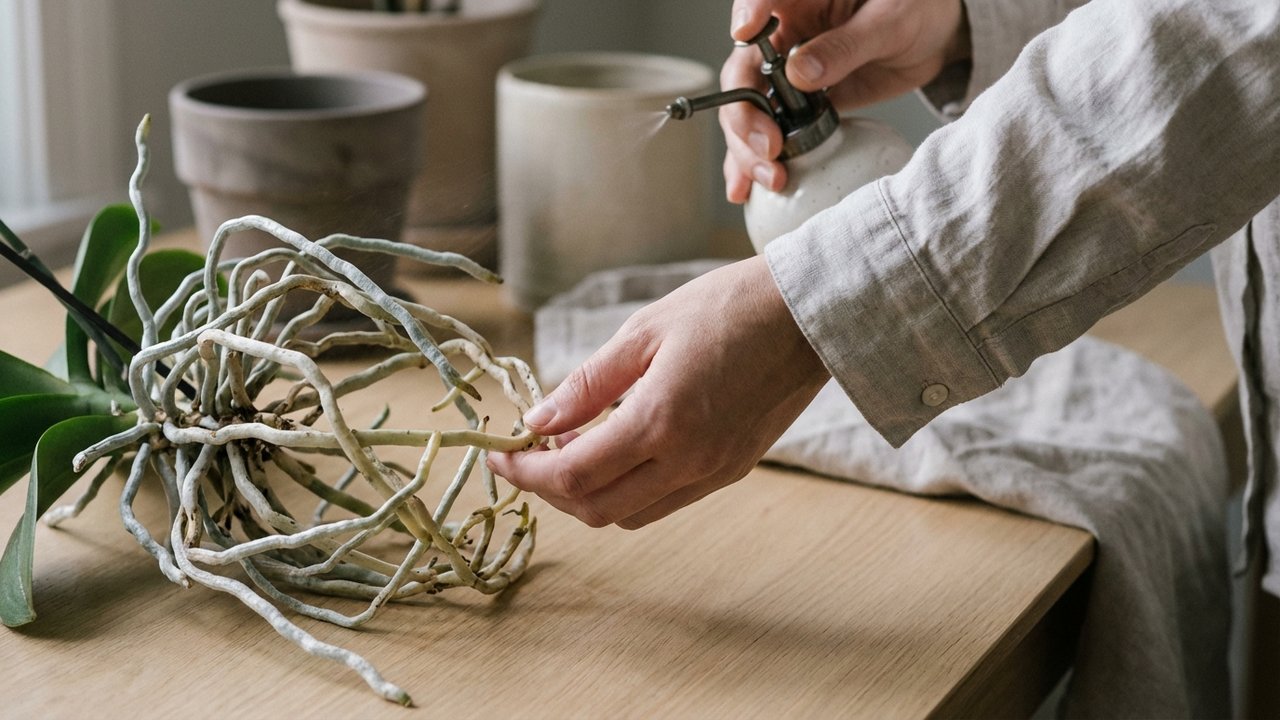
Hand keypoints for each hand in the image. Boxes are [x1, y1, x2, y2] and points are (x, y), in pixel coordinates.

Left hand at [487, 256, 828, 528]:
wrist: (809, 314)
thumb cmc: (727, 307)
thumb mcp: (644, 331)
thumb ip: (588, 383)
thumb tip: (538, 421)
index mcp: (661, 421)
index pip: (573, 475)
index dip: (526, 472)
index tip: (500, 455)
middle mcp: (689, 460)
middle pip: (596, 509)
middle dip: (550, 491)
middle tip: (526, 457)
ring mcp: (714, 472)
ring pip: (630, 515)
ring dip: (589, 496)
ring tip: (567, 453)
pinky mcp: (733, 471)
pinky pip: (665, 501)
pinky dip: (628, 490)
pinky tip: (615, 452)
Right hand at [721, 0, 969, 202]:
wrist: (935, 37)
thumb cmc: (914, 8)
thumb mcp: (889, 21)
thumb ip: (845, 45)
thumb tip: (801, 74)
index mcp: (798, 1)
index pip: (758, 2)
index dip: (746, 18)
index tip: (744, 35)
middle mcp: (781, 38)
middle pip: (742, 75)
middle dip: (745, 115)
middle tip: (769, 147)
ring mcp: (784, 77)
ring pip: (747, 112)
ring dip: (746, 150)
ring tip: (768, 177)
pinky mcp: (797, 108)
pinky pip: (769, 134)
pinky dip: (755, 163)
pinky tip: (746, 187)